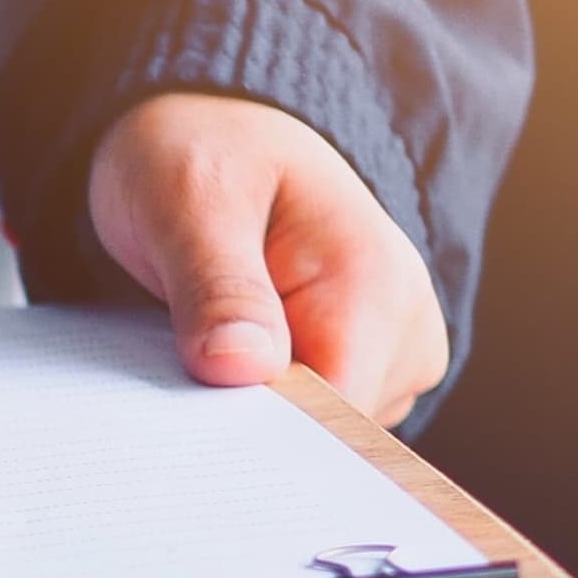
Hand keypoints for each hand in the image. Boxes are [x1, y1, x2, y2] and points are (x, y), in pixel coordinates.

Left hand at [86, 90, 449, 427]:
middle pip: (329, 437)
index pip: (336, 417)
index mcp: (375, 286)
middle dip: (249, 427)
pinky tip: (220, 365)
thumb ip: (218, 286)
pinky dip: (257, 409)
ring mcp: (389, 356)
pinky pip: (310, 424)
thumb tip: (241, 368)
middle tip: (174, 373)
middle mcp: (403, 328)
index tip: (193, 431)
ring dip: (249, 415)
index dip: (262, 438)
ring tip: (196, 347)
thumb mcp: (190, 202)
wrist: (216, 139)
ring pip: (317, 437)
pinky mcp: (362, 372)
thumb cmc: (203, 159)